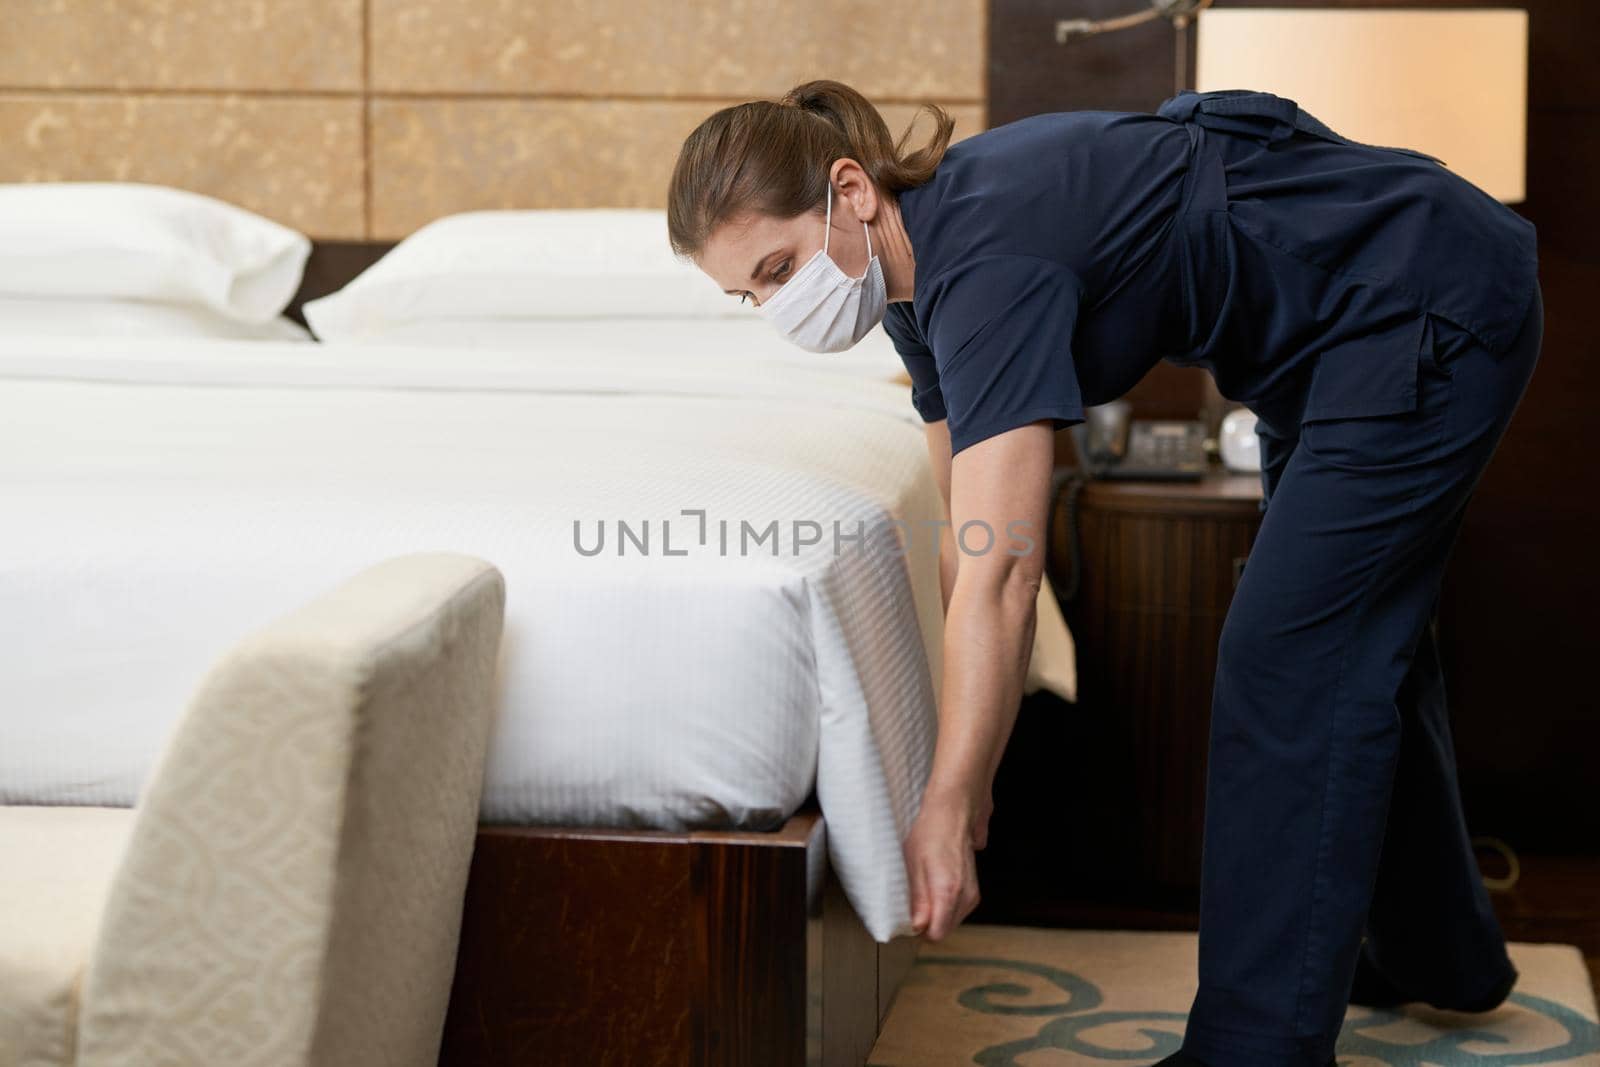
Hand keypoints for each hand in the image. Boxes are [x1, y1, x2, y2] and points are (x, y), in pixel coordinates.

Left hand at [903, 789, 981, 941]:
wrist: (953, 811)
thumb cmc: (931, 832)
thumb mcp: (914, 866)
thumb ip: (918, 900)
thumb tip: (917, 926)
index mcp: (949, 892)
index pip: (936, 934)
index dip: (920, 929)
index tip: (909, 916)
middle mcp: (966, 896)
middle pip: (944, 930)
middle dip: (928, 921)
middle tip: (914, 898)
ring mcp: (973, 893)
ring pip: (951, 920)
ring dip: (937, 911)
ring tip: (925, 886)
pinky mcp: (974, 889)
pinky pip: (957, 909)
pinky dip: (945, 903)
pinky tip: (936, 883)